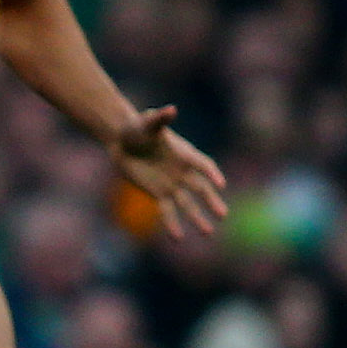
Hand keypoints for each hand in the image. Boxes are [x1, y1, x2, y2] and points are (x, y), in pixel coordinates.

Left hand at [110, 104, 228, 237]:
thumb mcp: (147, 123)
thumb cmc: (137, 128)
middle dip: (211, 202)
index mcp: (185, 153)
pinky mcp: (159, 193)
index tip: (219, 184)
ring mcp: (172, 184)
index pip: (203, 165)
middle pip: (201, 189)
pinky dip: (172, 223)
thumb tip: (171, 110)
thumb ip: (159, 118)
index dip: (211, 173)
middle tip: (223, 215)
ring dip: (198, 218)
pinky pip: (168, 210)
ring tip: (209, 233)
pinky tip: (178, 238)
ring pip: (188, 204)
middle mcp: (183, 171)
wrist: (123, 140)